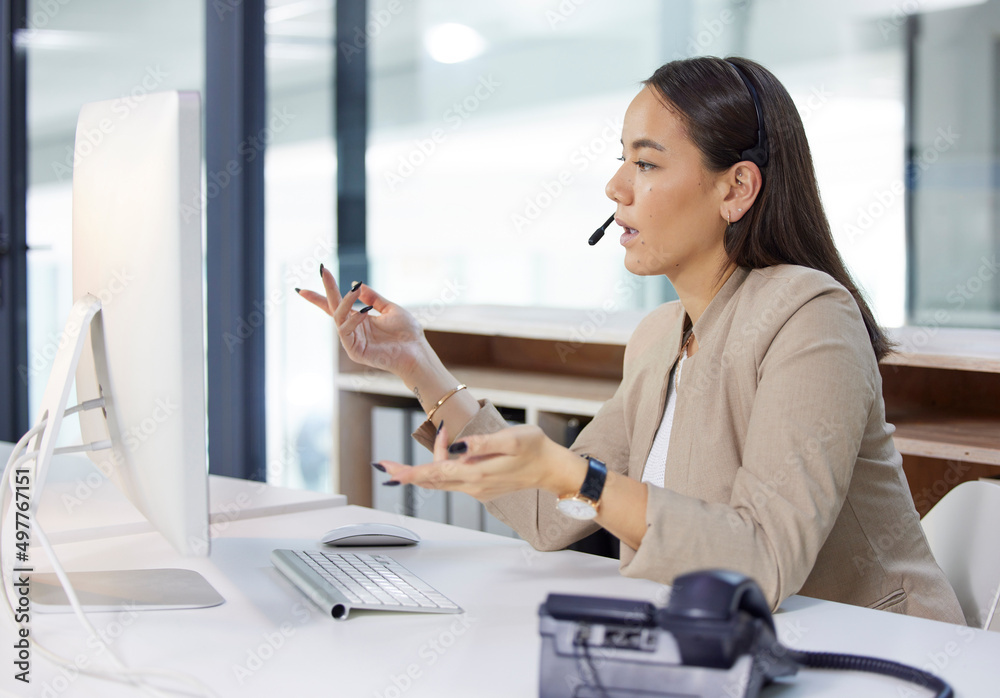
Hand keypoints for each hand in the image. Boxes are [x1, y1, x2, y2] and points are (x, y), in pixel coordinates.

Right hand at [298, 267, 427, 379]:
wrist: (417, 351)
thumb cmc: (407, 334)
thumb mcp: (390, 309)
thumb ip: (372, 298)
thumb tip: (355, 284)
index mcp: (360, 320)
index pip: (338, 304)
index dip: (327, 290)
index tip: (321, 271)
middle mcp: (354, 330)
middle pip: (333, 308)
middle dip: (327, 289)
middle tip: (323, 270)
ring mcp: (353, 341)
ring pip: (338, 317)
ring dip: (345, 302)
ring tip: (354, 290)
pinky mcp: (354, 351)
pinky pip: (345, 331)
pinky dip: (352, 320)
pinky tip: (363, 313)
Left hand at [378, 424, 584, 501]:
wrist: (552, 469)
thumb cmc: (535, 449)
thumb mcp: (511, 439)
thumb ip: (482, 443)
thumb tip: (457, 447)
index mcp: (477, 474)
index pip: (436, 473)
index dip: (410, 472)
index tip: (391, 471)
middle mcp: (473, 486)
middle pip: (432, 480)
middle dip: (408, 472)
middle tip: (386, 465)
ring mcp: (476, 489)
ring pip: (442, 479)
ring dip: (428, 464)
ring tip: (432, 437)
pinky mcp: (481, 487)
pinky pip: (453, 478)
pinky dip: (444, 464)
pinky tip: (449, 446)